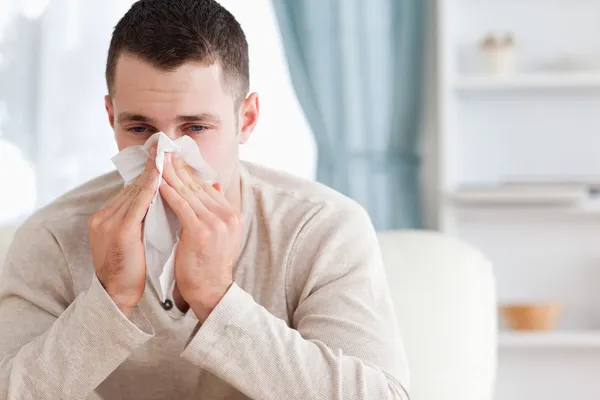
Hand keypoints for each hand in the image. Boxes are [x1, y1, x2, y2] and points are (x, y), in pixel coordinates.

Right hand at [88, 146, 157, 316]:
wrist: (117, 296)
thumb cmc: (131, 271)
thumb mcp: (134, 241)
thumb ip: (141, 222)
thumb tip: (160, 205)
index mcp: (106, 218)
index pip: (130, 191)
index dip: (147, 176)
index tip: (162, 160)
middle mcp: (104, 216)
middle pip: (132, 187)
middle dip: (151, 169)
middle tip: (167, 150)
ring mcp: (109, 222)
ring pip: (135, 192)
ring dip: (152, 174)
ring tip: (166, 156)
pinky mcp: (120, 231)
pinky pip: (138, 204)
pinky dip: (150, 189)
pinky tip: (162, 177)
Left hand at [159, 153, 242, 321]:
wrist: (211, 291)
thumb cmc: (209, 265)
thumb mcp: (220, 234)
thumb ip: (216, 209)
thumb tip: (214, 184)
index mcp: (232, 214)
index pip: (206, 187)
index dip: (188, 171)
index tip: (174, 159)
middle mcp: (227, 215)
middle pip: (197, 185)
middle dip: (178, 167)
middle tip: (162, 151)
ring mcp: (216, 222)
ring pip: (188, 192)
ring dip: (170, 175)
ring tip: (157, 162)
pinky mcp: (201, 230)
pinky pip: (181, 206)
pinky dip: (168, 193)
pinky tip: (157, 183)